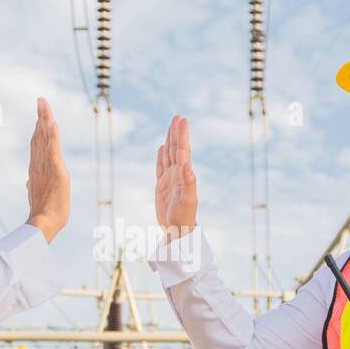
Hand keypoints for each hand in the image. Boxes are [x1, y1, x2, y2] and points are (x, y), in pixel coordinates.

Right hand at [25, 97, 69, 242]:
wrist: (44, 223)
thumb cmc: (43, 213)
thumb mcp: (38, 194)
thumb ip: (33, 185)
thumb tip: (28, 183)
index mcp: (37, 168)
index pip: (38, 143)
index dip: (38, 127)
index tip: (40, 113)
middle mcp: (39, 163)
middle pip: (39, 135)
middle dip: (41, 117)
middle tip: (40, 100)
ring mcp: (46, 165)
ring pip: (45, 138)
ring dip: (45, 119)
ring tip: (43, 103)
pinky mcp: (55, 170)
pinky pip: (53, 148)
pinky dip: (52, 134)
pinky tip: (52, 121)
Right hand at [155, 114, 197, 241]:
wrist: (177, 231)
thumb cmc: (184, 218)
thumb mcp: (187, 201)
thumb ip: (189, 183)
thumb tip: (187, 165)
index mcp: (184, 174)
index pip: (183, 151)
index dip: (182, 135)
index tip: (182, 120)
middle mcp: (178, 174)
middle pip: (176, 149)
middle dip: (176, 133)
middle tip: (177, 117)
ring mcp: (170, 179)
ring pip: (169, 155)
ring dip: (170, 140)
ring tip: (171, 126)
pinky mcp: (162, 186)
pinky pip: (160, 166)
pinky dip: (161, 156)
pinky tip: (162, 147)